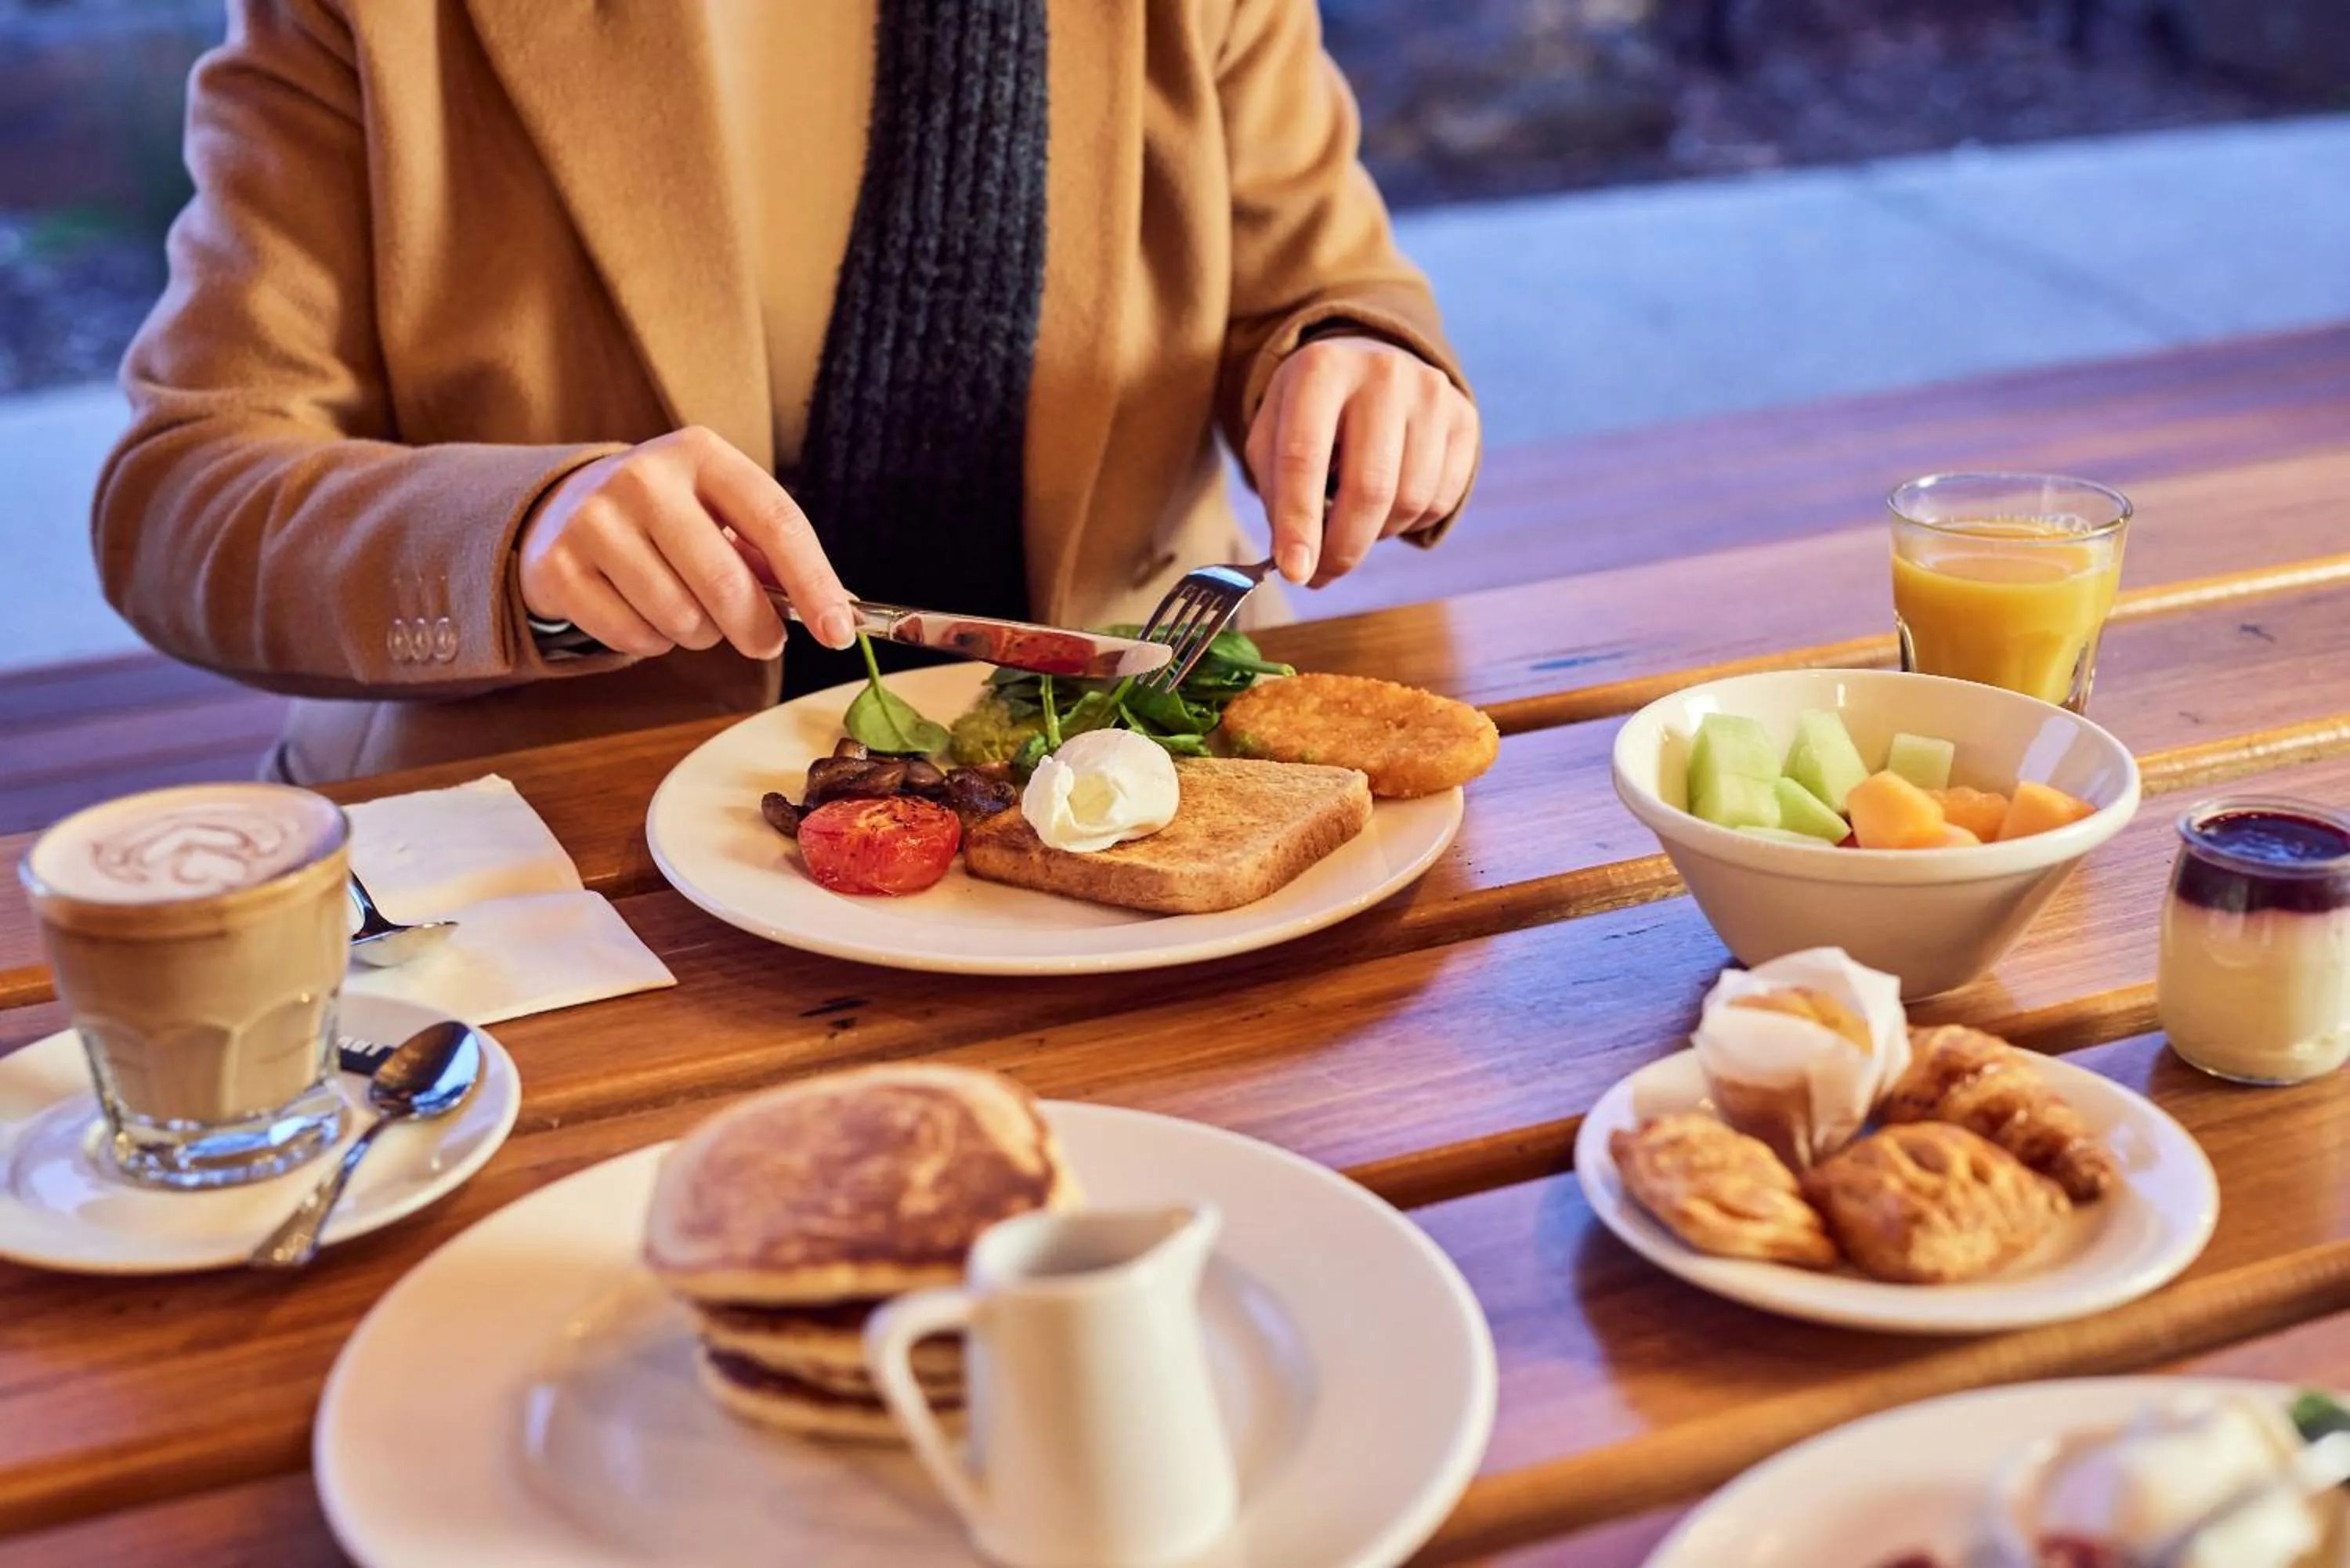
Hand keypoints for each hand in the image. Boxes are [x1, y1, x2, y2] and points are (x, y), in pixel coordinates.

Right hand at [518, 426, 855, 658]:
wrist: (567, 505)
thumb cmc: (671, 517)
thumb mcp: (722, 512)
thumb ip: (773, 556)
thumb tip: (837, 609)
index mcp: (702, 453)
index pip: (776, 521)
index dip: (813, 582)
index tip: (838, 630)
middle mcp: (644, 477)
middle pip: (725, 583)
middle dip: (757, 629)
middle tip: (764, 642)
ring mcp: (594, 520)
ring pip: (680, 618)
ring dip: (699, 634)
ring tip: (688, 609)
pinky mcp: (558, 566)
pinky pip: (633, 637)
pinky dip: (652, 642)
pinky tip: (643, 612)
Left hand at [1244, 335, 1478, 588]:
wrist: (1371, 368)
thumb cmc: (1312, 415)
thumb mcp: (1273, 437)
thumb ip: (1277, 496)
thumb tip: (1298, 564)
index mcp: (1320, 369)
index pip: (1304, 457)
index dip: (1298, 523)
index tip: (1294, 572)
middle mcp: (1382, 373)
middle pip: (1369, 487)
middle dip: (1343, 548)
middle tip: (1322, 574)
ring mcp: (1431, 393)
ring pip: (1409, 501)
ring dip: (1376, 534)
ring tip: (1354, 523)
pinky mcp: (1463, 418)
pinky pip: (1439, 500)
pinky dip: (1409, 522)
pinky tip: (1387, 504)